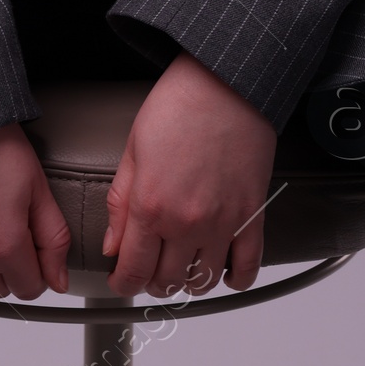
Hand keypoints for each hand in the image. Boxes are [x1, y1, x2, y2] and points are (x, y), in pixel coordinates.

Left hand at [100, 51, 276, 299]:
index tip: (122, 281)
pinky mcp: (252, 215)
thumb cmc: (179, 105)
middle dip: (152, 282)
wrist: (227, 82)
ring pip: (203, 282)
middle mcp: (186, 222)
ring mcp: (222, 222)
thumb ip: (120, 203)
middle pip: (166, 282)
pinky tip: (224, 271)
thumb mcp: (134, 149)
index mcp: (150, 205)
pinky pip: (247, 268)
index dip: (123, 284)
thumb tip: (113, 245)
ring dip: (188, 282)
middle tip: (149, 269)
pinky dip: (235, 279)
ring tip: (182, 266)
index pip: (132, 270)